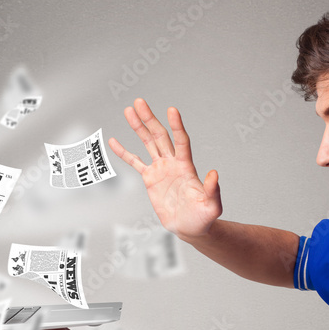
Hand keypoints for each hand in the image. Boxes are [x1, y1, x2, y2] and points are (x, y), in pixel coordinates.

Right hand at [109, 98, 222, 240]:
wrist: (190, 227)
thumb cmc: (203, 217)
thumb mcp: (212, 206)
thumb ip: (213, 190)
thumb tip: (214, 173)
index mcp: (186, 167)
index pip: (181, 142)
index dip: (177, 126)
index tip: (172, 110)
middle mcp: (173, 163)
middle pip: (160, 136)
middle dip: (150, 119)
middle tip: (139, 102)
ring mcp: (160, 169)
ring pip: (148, 143)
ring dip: (139, 127)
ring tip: (129, 110)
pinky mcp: (150, 178)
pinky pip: (135, 162)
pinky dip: (124, 152)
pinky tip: (114, 141)